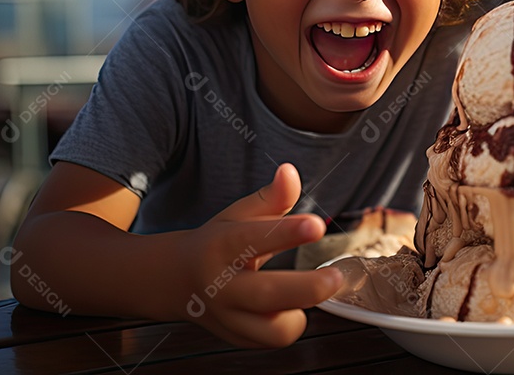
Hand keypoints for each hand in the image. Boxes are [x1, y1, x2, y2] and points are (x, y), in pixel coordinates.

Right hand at [176, 163, 343, 347]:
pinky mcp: (237, 338)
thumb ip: (271, 197)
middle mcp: (222, 285)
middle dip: (306, 288)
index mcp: (221, 246)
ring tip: (312, 292)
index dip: (287, 232)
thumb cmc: (218, 243)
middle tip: (336, 278)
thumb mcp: (240, 214)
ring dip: (298, 313)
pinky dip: (288, 326)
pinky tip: (292, 306)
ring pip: (271, 330)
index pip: (254, 238)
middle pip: (265, 294)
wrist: (177, 281)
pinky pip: (272, 341)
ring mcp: (227, 317)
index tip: (317, 225)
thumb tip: (290, 172)